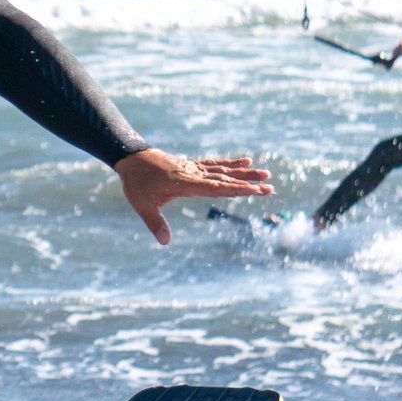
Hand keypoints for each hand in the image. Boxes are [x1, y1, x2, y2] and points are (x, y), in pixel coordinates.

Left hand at [114, 146, 272, 244]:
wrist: (131, 158)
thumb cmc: (136, 183)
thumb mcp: (142, 206)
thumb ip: (155, 223)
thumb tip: (165, 242)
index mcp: (185, 184)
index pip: (217, 188)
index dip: (238, 190)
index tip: (256, 191)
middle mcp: (194, 174)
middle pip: (226, 180)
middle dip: (248, 185)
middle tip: (270, 187)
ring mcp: (194, 168)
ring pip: (224, 171)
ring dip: (245, 174)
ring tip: (266, 174)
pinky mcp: (191, 165)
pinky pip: (215, 164)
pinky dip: (230, 164)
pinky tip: (244, 162)